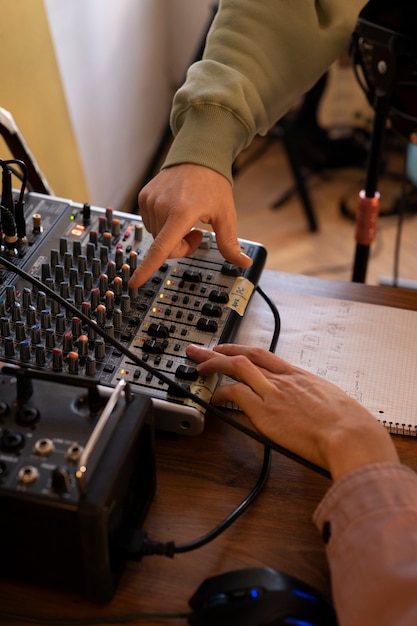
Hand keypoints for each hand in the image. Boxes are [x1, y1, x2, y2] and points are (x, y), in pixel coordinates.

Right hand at [128, 164, 252, 287]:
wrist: (197, 155)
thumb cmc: (213, 184)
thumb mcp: (226, 215)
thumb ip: (230, 243)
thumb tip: (244, 263)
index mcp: (181, 212)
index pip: (161, 247)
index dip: (147, 268)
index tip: (135, 282)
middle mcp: (162, 206)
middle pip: (164, 247)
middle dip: (180, 247)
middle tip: (196, 233)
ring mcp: (150, 200)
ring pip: (156, 236)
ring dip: (170, 235)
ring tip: (186, 218)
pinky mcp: (143, 196)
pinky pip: (150, 223)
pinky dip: (162, 224)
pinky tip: (175, 211)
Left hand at [186, 344, 398, 479]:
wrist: (350, 435)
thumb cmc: (350, 425)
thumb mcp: (333, 403)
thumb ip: (316, 401)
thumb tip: (313, 409)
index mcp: (300, 376)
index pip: (265, 356)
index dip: (243, 350)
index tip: (230, 349)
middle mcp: (284, 380)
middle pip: (245, 356)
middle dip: (220, 351)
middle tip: (202, 349)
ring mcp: (273, 393)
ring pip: (236, 368)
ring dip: (213, 365)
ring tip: (198, 366)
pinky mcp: (265, 411)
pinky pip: (236, 395)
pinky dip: (222, 394)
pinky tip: (215, 398)